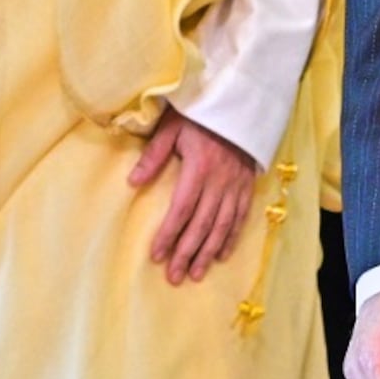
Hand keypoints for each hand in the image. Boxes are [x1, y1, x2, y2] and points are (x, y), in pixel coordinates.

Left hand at [131, 108, 256, 284]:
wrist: (241, 102)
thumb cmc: (200, 114)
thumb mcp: (172, 127)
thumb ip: (154, 155)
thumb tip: (132, 182)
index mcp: (199, 168)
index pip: (181, 209)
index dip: (169, 234)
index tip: (157, 255)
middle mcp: (220, 181)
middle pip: (201, 224)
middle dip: (186, 252)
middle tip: (174, 276)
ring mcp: (236, 185)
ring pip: (222, 225)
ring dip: (208, 252)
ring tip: (196, 273)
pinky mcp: (247, 185)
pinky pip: (241, 217)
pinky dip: (232, 237)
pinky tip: (222, 255)